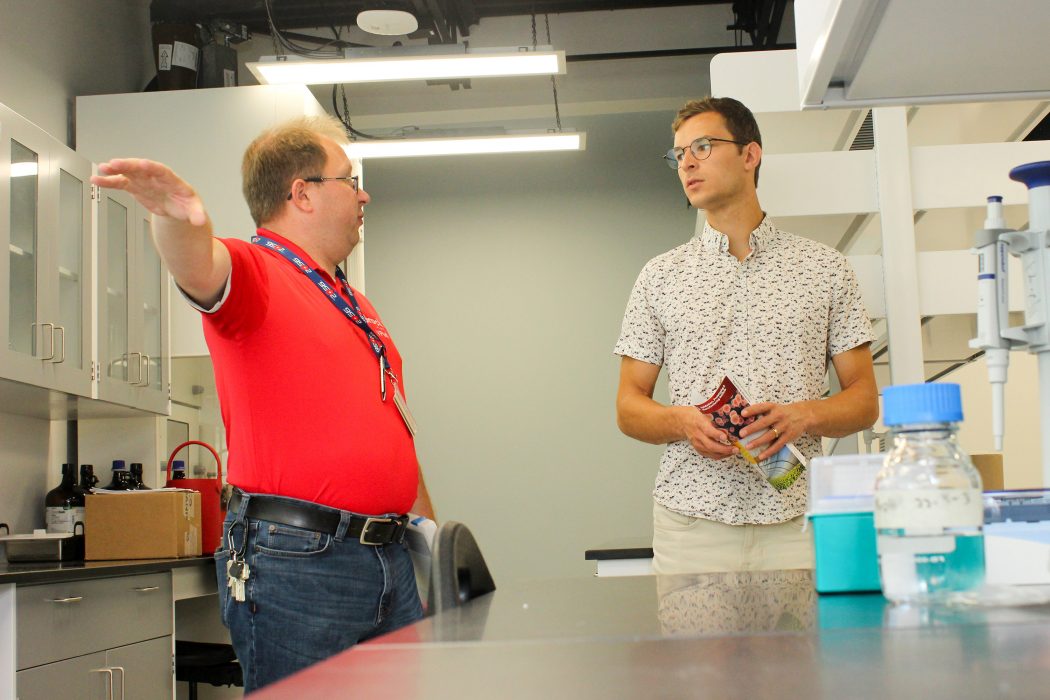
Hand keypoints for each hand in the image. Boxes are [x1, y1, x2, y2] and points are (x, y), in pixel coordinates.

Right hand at [91, 158, 206, 226]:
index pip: (161, 170)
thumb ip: (197, 214)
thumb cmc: (187, 205)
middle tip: (114, 164)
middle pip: (141, 168)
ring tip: (101, 170)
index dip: (151, 167)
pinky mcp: (136, 188)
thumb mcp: (195, 210)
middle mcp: (155, 178)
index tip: (141, 164)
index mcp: (172, 180)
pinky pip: (121, 183)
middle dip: (128, 165)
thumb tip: (201, 221)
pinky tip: (97, 180)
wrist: (178, 208)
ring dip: (115, 171)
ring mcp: (144, 181)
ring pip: (128, 173)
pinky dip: (109, 182)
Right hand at [677, 406, 737, 459]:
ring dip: (724, 454)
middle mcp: (698, 435)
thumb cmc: (696, 415)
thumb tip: (732, 417)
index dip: (716, 435)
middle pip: (710, 445)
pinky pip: (709, 455)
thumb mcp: (705, 411)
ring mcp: (697, 443)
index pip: (707, 431)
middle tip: (735, 448)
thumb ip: (716, 415)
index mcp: (699, 423)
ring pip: (711, 452)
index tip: (725, 437)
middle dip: (724, 449)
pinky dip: (719, 456)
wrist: (683, 422)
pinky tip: (727, 453)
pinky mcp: (698, 449)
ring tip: (734, 451)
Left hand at [738, 401, 814, 461]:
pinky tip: (760, 456)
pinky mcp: (788, 437)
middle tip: (741, 434)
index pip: (762, 407)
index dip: (752, 410)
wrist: (804, 415)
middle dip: (752, 428)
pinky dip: (768, 452)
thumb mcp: (774, 407)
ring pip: (769, 436)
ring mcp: (784, 427)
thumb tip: (742, 417)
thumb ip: (762, 411)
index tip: (742, 413)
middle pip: (764, 423)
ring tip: (748, 447)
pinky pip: (777, 445)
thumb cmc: (783, 412)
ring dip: (758, 442)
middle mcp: (779, 417)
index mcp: (773, 408)